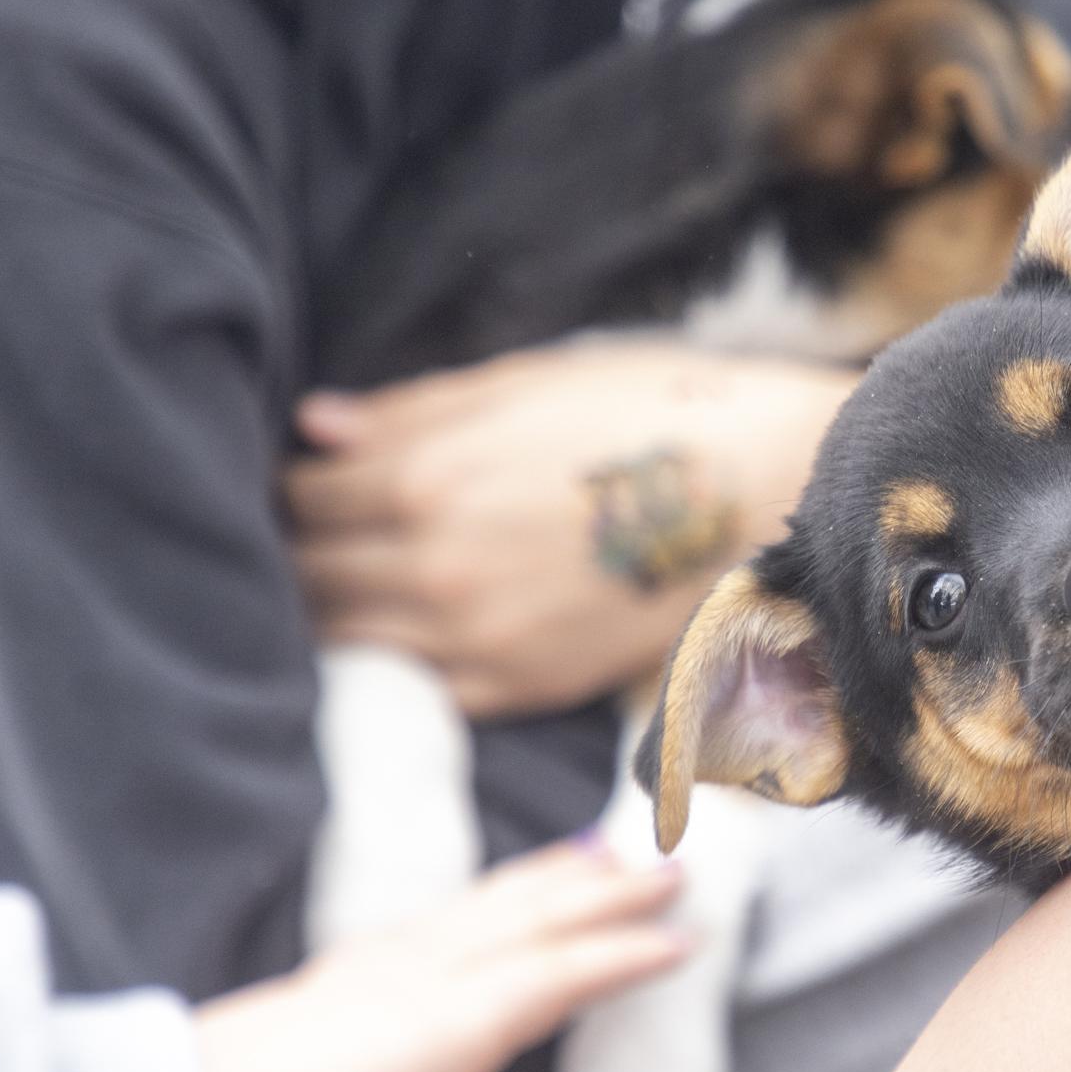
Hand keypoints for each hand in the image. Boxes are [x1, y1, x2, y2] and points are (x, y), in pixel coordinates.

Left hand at [195, 841, 686, 1071]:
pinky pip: (454, 906)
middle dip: (610, 894)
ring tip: (612, 852)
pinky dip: (502, 886)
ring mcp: (388, 963)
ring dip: (560, 875)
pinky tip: (510, 888)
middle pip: (535, 919)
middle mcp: (425, 978)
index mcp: (445, 1027)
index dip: (626, 957)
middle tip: (678, 867)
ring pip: (493, 901)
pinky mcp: (356, 967)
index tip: (689, 939)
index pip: (557, 977)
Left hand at [289, 341, 855, 717]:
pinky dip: (393, 663)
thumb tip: (315, 425)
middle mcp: (437, 567)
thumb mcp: (530, 383)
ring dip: (335, 612)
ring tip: (355, 585)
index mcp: (427, 478)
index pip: (301, 495)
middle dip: (300, 552)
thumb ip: (414, 411)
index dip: (295, 485)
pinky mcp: (525, 684)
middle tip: (318, 537)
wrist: (774, 487)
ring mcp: (480, 636)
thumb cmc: (655, 412)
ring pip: (347, 639)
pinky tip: (409, 631)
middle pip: (307, 574)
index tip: (311, 482)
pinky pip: (417, 688)